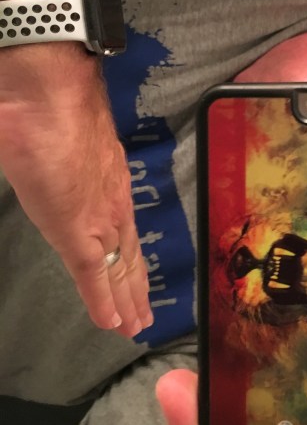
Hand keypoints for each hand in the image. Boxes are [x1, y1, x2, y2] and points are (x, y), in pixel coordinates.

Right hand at [0, 46, 151, 335]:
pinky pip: (92, 275)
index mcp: (109, 182)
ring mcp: (99, 218)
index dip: (129, 259)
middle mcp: (113, 203)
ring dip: (125, 302)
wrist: (47, 96)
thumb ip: (63, 164)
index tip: (137, 280)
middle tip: (142, 317)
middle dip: (134, 289)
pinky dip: (103, 302)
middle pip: (127, 255)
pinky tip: (111, 324)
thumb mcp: (60, 144)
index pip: (124, 231)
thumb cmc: (48, 110)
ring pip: (117, 271)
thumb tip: (52, 167)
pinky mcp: (79, 230)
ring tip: (132, 327)